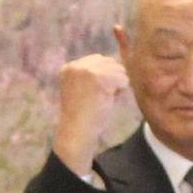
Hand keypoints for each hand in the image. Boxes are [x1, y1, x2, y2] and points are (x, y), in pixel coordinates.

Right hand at [54, 54, 129, 178]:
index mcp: (68, 68)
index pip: (97, 60)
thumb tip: (116, 65)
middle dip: (111, 79)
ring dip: (116, 85)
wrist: (77, 132)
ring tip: (103, 99)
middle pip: (109, 62)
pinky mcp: (101, 78)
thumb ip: (90, 75)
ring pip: (118, 69)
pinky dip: (121, 92)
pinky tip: (109, 101)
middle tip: (100, 97)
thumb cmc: (81, 116)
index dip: (103, 77)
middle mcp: (76, 66)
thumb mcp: (79, 89)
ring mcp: (88, 71)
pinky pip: (123, 79)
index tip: (92, 94)